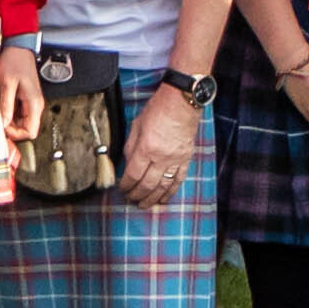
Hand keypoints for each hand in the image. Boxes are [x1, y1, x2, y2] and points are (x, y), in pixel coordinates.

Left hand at [119, 85, 200, 207]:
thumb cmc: (158, 109)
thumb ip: (131, 147)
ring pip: (163, 187)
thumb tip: (128, 164)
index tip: (122, 189)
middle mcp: (161, 157)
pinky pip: (178, 180)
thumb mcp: (137, 125)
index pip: (133, 175)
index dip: (126, 185)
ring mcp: (175, 160)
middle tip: (131, 200)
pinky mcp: (186, 159)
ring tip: (145, 205)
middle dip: (137, 195)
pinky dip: (170, 192)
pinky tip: (164, 199)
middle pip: (147, 185)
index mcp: (146, 148)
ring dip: (152, 199)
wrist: (182, 102)